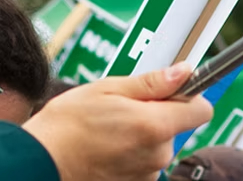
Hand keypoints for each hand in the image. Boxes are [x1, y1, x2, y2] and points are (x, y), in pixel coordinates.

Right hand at [22, 63, 213, 179]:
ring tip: (108, 131)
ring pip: (158, 146)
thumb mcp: (108, 89)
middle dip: (155, 115)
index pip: (201, 110)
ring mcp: (147, 175)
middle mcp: (157, 155)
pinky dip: (130, 155)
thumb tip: (185, 71)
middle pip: (175, 128)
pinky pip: (144, 163)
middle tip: (121, 109)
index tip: (169, 92)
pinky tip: (106, 148)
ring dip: (141, 136)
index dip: (188, 97)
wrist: (41, 161)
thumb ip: (152, 83)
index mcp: (155, 125)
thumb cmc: (68, 124)